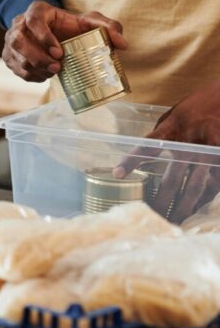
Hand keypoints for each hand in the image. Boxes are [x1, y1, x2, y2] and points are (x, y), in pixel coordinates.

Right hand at [3, 1, 127, 81]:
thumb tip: (122, 45)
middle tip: (57, 68)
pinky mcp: (9, 56)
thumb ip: (109, 27)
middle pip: (19, 41)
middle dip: (37, 57)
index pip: (33, 20)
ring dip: (34, 68)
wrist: (52, 32)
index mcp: (37, 11)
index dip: (43, 36)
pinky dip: (30, 75)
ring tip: (53, 73)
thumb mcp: (90, 21)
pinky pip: (15, 68)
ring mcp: (11, 41)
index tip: (59, 52)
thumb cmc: (70, 26)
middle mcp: (19, 24)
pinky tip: (45, 75)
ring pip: (15, 56)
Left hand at [114, 81, 219, 221]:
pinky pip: (214, 185)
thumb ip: (161, 135)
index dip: (131, 161)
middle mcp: (190, 142)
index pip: (147, 147)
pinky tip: (194, 210)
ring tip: (173, 221)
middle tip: (152, 217)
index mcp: (172, 129)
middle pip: (172, 179)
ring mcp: (209, 153)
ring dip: (184, 207)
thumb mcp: (173, 115)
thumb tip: (143, 156)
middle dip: (161, 201)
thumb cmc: (196, 106)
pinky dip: (203, 200)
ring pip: (195, 187)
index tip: (117, 175)